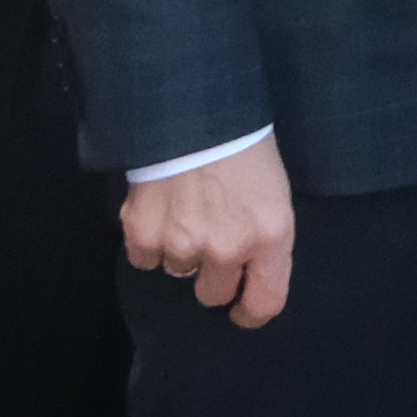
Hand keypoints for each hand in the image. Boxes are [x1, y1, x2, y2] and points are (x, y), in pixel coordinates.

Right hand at [122, 137, 300, 329]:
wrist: (192, 106)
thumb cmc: (242, 143)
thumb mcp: (274, 193)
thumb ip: (264, 238)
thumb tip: (247, 273)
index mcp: (269, 236)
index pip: (264, 304)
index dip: (250, 311)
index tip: (241, 307)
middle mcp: (227, 247)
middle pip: (213, 294)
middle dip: (212, 273)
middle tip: (209, 236)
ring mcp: (182, 243)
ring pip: (177, 273)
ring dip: (180, 251)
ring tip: (184, 210)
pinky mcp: (143, 232)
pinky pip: (144, 259)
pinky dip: (148, 241)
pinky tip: (158, 209)